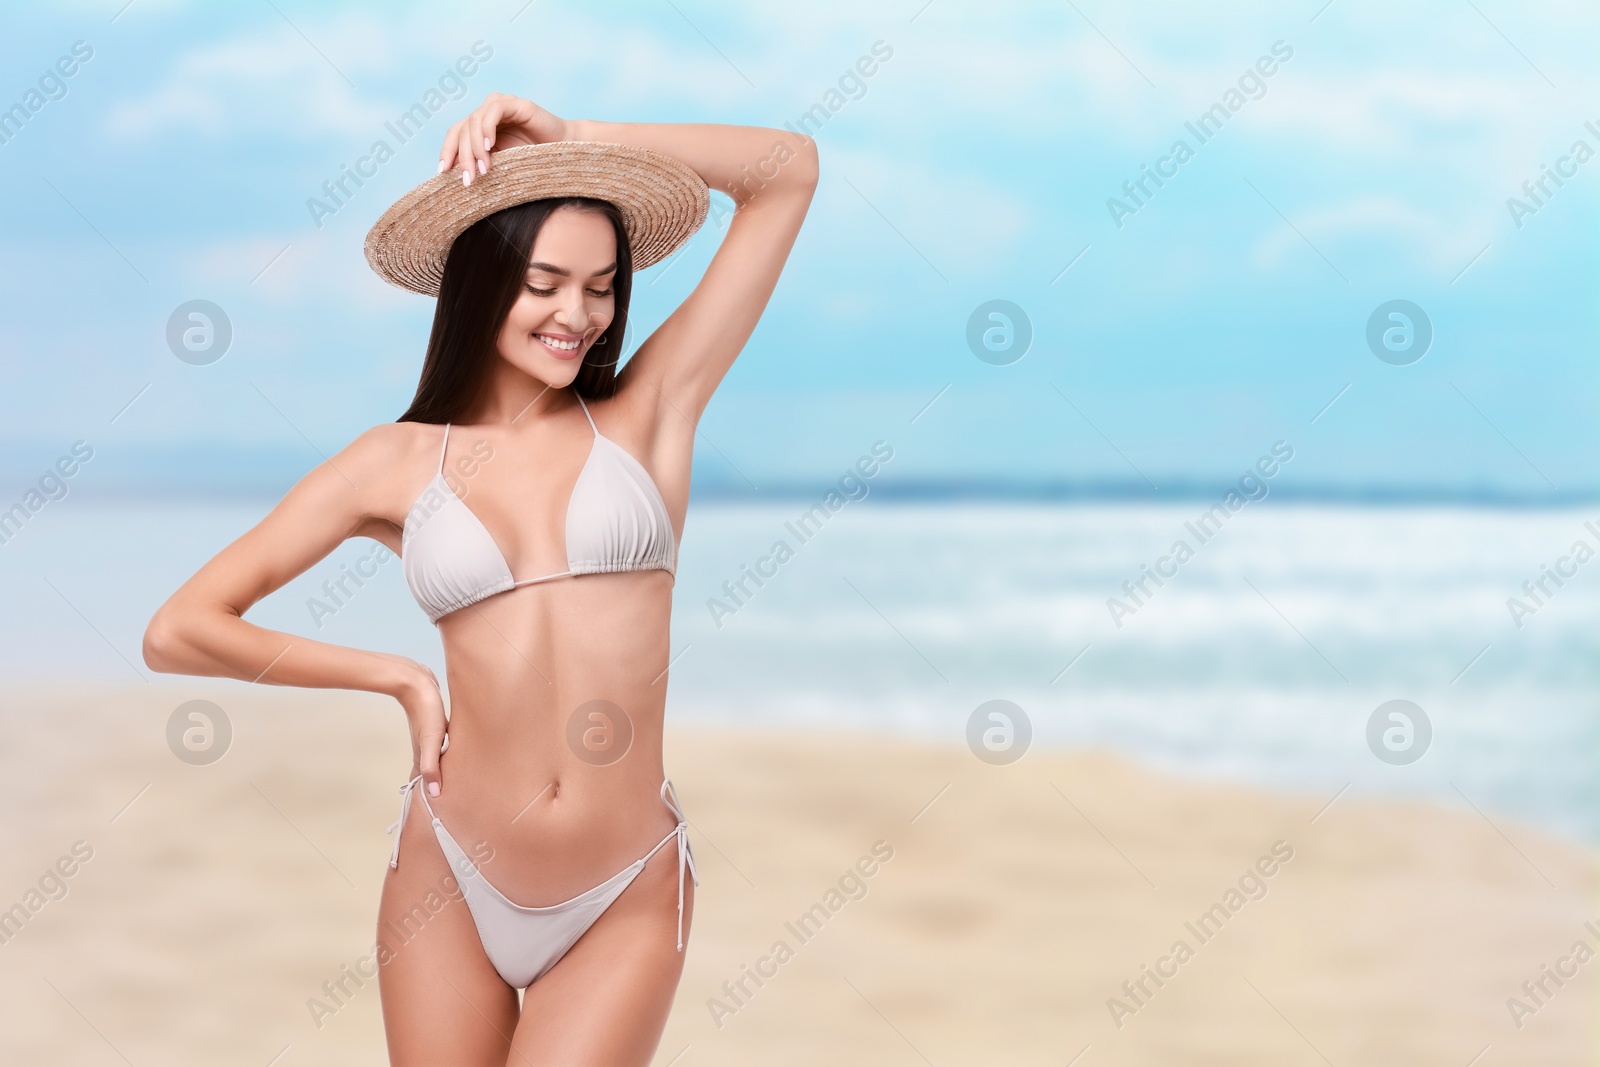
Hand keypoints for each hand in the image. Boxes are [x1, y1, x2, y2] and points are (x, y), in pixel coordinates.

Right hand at [394, 661, 448, 796]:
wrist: (416, 682)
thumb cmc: (426, 710)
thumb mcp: (432, 741)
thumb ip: (431, 767)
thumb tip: (434, 794)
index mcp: (422, 756)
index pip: (423, 784)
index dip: (428, 798)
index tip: (436, 815)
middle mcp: (425, 750)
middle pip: (431, 774)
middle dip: (438, 788)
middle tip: (450, 806)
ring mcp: (430, 739)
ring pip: (437, 761)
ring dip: (443, 772)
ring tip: (455, 786)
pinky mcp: (436, 727)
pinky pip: (442, 748)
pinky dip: (447, 756)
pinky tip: (454, 755)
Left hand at [439, 92, 569, 186]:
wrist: (565, 154)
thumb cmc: (534, 161)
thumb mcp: (501, 166)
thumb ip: (481, 165)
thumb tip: (456, 178)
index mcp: (480, 125)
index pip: (455, 134)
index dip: (447, 151)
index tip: (442, 173)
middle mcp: (487, 112)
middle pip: (462, 129)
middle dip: (463, 156)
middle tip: (469, 180)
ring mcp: (502, 105)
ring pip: (474, 121)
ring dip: (475, 148)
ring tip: (483, 169)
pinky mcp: (517, 104)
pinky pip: (494, 111)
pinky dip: (487, 128)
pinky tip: (489, 147)